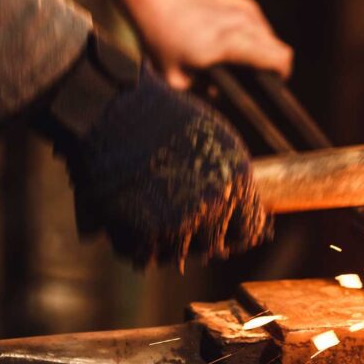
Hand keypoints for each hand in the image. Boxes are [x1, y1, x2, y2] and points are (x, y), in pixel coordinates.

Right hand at [58, 61, 268, 267]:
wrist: (114, 106)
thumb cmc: (163, 118)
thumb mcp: (215, 141)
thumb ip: (231, 182)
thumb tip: (248, 221)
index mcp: (239, 182)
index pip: (247, 232)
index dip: (232, 235)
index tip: (218, 233)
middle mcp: (215, 206)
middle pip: (211, 248)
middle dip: (194, 239)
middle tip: (172, 222)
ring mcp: (180, 221)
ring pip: (175, 255)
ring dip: (160, 243)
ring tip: (145, 216)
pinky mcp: (143, 231)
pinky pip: (141, 256)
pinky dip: (131, 244)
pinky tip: (125, 221)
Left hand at [106, 0, 291, 88]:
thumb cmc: (160, 29)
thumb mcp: (173, 75)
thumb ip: (200, 91)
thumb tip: (215, 94)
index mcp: (235, 44)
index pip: (281, 60)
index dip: (280, 78)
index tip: (270, 87)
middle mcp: (246, 24)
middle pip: (279, 50)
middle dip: (269, 67)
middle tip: (250, 77)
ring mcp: (245, 9)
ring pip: (268, 37)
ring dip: (258, 51)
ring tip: (234, 59)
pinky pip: (256, 25)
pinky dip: (248, 37)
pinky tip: (225, 41)